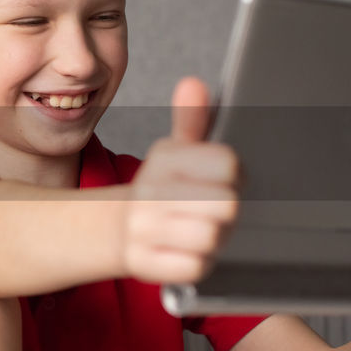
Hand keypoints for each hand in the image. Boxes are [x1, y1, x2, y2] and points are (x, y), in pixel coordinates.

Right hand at [122, 77, 239, 283]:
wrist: (115, 228)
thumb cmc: (159, 190)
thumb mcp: (174, 153)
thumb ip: (191, 120)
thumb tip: (193, 83)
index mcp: (165, 158)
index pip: (229, 164)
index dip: (235, 176)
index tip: (223, 180)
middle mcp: (151, 191)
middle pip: (227, 203)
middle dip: (227, 212)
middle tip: (213, 211)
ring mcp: (145, 228)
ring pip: (211, 237)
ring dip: (215, 239)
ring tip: (201, 231)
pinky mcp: (145, 263)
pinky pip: (195, 267)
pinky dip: (197, 263)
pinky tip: (186, 252)